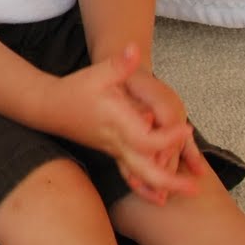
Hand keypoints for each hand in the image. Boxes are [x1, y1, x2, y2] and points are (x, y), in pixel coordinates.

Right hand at [47, 44, 198, 204]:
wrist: (50, 108)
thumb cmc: (75, 89)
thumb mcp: (97, 73)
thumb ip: (119, 64)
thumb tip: (133, 47)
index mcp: (117, 122)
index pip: (146, 139)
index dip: (168, 138)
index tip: (186, 128)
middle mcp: (117, 141)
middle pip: (145, 170)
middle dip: (169, 181)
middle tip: (194, 187)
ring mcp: (115, 150)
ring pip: (139, 176)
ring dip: (162, 187)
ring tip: (187, 190)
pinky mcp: (114, 153)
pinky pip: (132, 175)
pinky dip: (147, 186)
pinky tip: (160, 197)